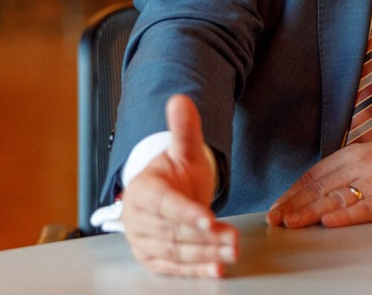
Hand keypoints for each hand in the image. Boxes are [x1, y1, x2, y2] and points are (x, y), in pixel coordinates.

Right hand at [121, 95, 237, 276]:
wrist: (165, 194)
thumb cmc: (175, 174)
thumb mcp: (184, 150)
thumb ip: (184, 129)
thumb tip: (181, 99)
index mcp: (143, 191)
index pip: (165, 204)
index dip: (186, 213)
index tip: (208, 219)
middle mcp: (138, 219)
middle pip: (173, 231)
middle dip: (205, 237)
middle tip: (233, 237)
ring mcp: (144, 241)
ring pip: (176, 251)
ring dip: (206, 254)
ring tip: (232, 251)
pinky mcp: (152, 258)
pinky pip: (174, 267)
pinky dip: (196, 270)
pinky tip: (217, 269)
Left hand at [266, 137, 371, 228]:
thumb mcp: (371, 157)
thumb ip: (346, 170)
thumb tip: (316, 190)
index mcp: (353, 154)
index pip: (315, 174)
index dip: (293, 192)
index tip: (277, 206)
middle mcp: (361, 165)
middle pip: (320, 187)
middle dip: (294, 204)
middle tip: (275, 218)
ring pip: (337, 197)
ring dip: (310, 211)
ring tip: (291, 222)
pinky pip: (365, 208)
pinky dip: (346, 216)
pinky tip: (329, 221)